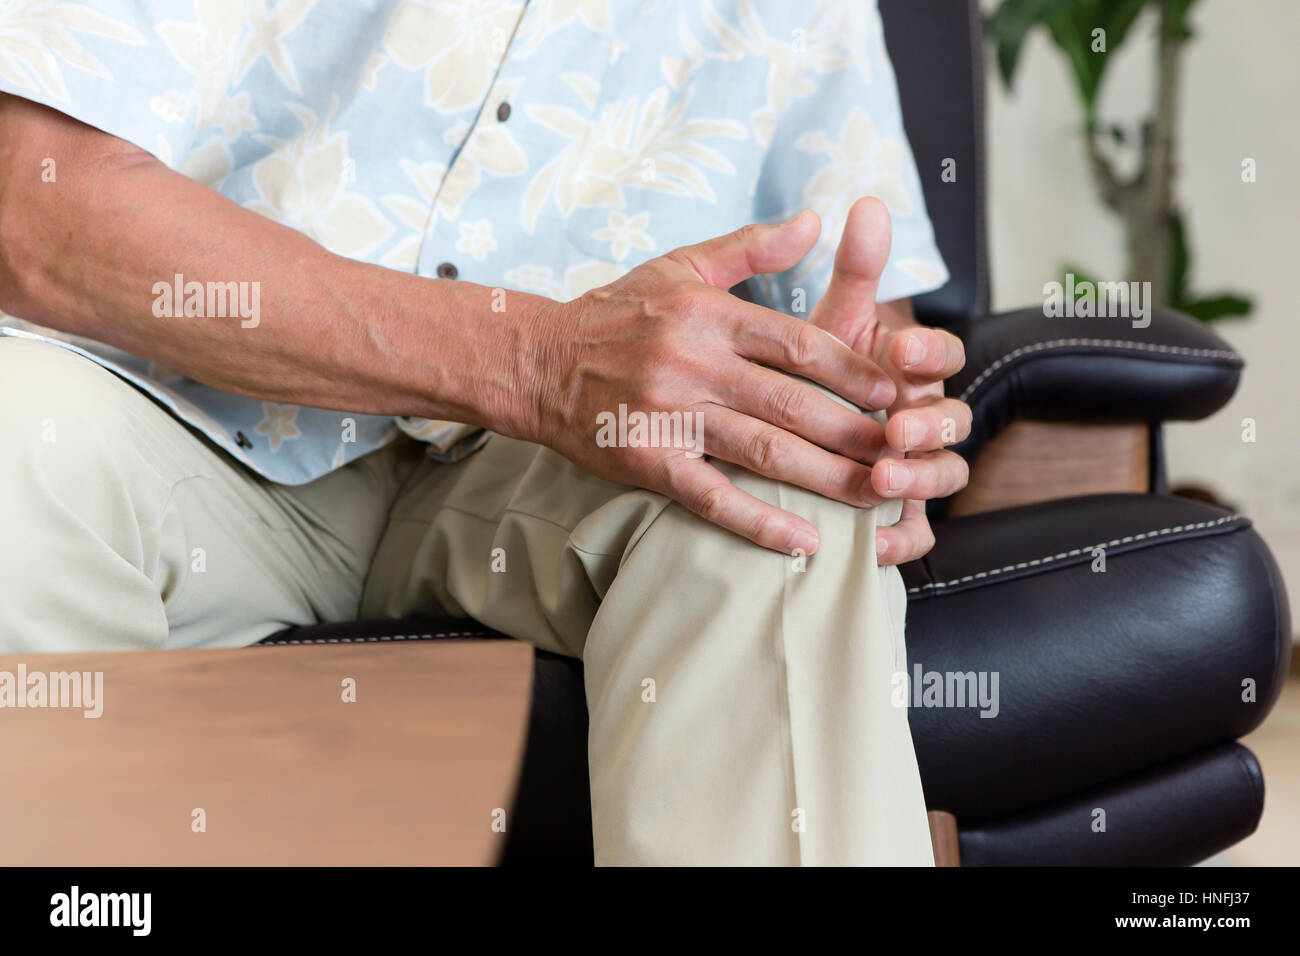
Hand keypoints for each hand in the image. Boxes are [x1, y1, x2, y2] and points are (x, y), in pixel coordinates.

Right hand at [521, 212, 901, 555]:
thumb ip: (752, 246)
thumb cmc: (615, 312)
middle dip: (856, 430)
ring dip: (825, 478)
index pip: (799, 344)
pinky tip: (804, 542)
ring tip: (875, 498)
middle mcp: (693, 363)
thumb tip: (815, 220)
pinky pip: (713, 497)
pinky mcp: (648, 462)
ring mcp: (670, 416)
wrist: (537, 362)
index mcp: (708, 314)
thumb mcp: (681, 265)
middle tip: (904, 452)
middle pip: (793, 402)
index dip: (856, 370)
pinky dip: (760, 522)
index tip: (898, 392)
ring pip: (764, 450)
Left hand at [809, 198, 970, 564]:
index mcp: (914, 371)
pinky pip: (915, 539)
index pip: (944, 357)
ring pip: (945, 478)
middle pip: (955, 423)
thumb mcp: (833, 325)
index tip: (899, 348)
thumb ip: (855, 272)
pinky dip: (900, 542)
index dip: (929, 353)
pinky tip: (873, 544)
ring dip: (920, 479)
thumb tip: (869, 203)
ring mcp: (917, 470)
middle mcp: (925, 419)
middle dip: (930, 423)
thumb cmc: (816, 375)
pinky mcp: (899, 519)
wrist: (784, 436)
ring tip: (882, 480)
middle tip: (894, 426)